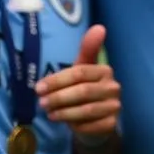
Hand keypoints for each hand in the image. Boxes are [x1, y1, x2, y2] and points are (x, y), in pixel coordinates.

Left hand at [35, 24, 120, 138]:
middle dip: (59, 97)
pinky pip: (90, 126)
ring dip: (64, 113)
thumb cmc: (85, 90)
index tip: (39, 88)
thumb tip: (99, 27)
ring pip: (86, 110)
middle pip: (83, 91)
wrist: (98, 119)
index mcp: (105, 71)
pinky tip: (66, 125)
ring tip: (49, 114)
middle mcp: (113, 87)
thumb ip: (87, 49)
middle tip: (41, 103)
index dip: (58, 80)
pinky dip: (76, 126)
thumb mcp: (82, 69)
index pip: (80, 73)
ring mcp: (114, 106)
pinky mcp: (112, 124)